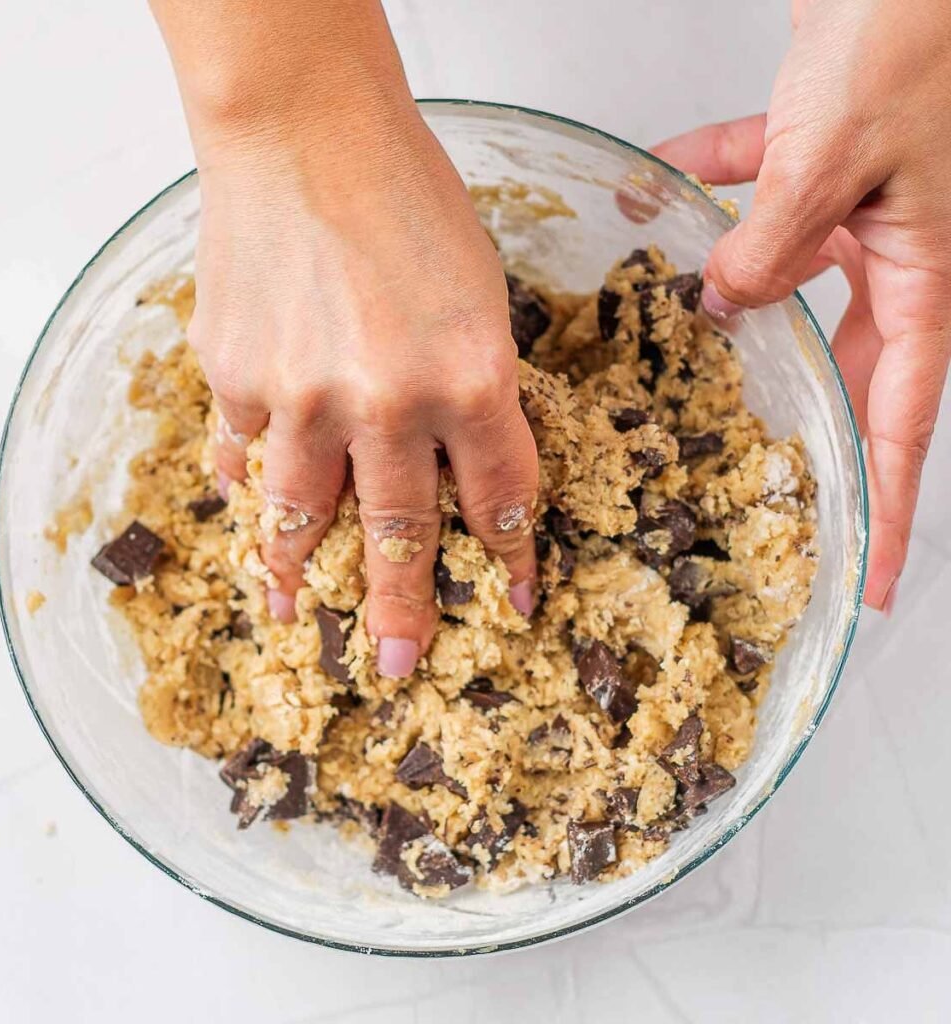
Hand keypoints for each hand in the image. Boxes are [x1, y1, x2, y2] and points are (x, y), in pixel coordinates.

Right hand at [159, 16, 538, 680]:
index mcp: (472, 379)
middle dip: (404, 606)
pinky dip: (245, 480)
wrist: (302, 129)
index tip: (509, 599)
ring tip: (298, 618)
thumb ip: (469, 388)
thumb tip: (449, 458)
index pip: (500, 499)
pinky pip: (241, 453)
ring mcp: (301, 398)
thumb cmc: (405, 194)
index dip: (508, 558)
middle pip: (399, 534)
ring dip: (301, 573)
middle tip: (399, 664)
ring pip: (303, 516)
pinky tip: (243, 504)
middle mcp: (387, 404)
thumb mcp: (477, 294)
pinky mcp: (234, 379)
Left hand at [653, 0, 950, 613]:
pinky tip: (658, 193)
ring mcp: (864, 206)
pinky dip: (714, 191)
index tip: (868, 580)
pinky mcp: (830, 158)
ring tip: (680, 329)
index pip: (902, 421)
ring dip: (731, 292)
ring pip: (791, 277)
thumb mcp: (833, 158)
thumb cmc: (914, 29)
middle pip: (846, 366)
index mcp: (925, 274)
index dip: (884, 506)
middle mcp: (900, 251)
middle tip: (756, 481)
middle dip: (800, 421)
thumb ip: (771, 245)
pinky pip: (763, 194)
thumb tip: (726, 302)